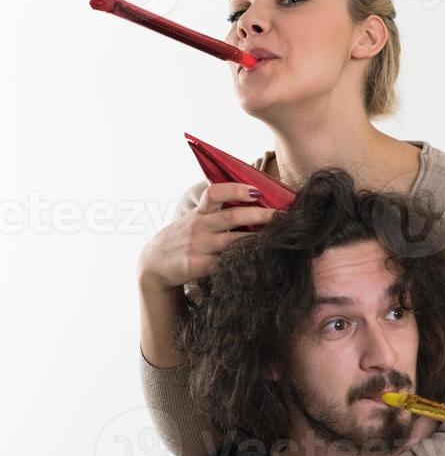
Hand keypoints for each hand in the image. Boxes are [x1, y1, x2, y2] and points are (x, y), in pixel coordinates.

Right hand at [137, 182, 277, 290]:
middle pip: (232, 217)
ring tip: (277, 238)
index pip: (215, 193)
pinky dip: (243, 262)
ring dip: (256, 239)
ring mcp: (199, 247)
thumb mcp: (193, 219)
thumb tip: (252, 198)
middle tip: (280, 216)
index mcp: (200, 212)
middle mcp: (199, 227)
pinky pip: (225, 263)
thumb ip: (215, 210)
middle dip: (259, 215)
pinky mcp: (198, 266)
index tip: (257, 190)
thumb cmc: (182, 238)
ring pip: (233, 242)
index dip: (236, 189)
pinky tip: (259, 262)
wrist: (154, 265)